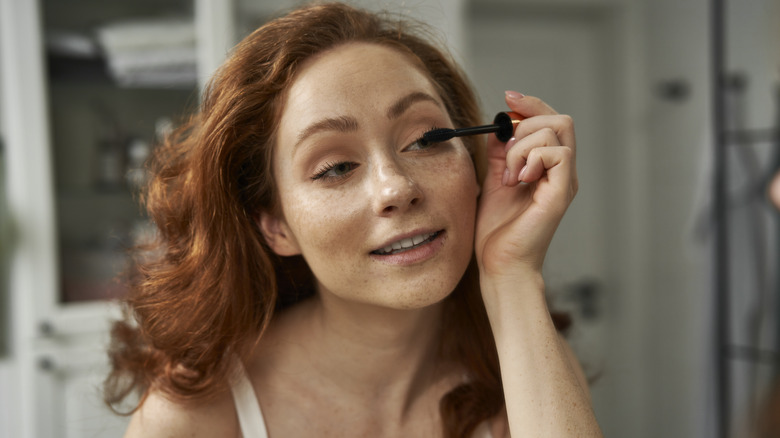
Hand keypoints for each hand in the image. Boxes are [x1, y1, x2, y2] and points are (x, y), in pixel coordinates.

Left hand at [475, 92, 577, 277]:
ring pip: (556, 133)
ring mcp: (564, 182)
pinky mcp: (561, 193)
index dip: (531, 105)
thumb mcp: (494, 181)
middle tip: (506, 152)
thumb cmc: (498, 231)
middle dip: (527, 123)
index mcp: (548, 169)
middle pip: (560, 120)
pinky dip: (532, 158)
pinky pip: (558, 154)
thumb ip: (500, 154)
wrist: (500, 264)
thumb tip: (500, 127)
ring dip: (523, 147)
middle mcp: (561, 173)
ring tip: (509, 175)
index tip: (509, 97)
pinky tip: (518, 180)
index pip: (551, 122)